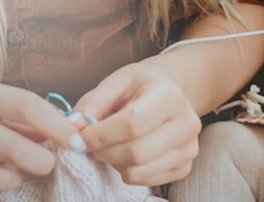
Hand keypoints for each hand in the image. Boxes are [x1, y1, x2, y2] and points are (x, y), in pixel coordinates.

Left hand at [71, 62, 202, 185]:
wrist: (169, 92)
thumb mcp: (115, 83)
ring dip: (114, 162)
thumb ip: (92, 103)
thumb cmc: (139, 87)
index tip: (80, 136)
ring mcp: (189, 148)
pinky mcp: (184, 166)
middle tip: (93, 143)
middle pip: (135, 152)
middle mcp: (187, 122)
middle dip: (104, 151)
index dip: (100, 135)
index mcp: (169, 95)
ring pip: (138, 170)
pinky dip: (127, 171)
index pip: (132, 124)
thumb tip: (74, 128)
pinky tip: (126, 154)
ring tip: (111, 146)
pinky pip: (146, 181)